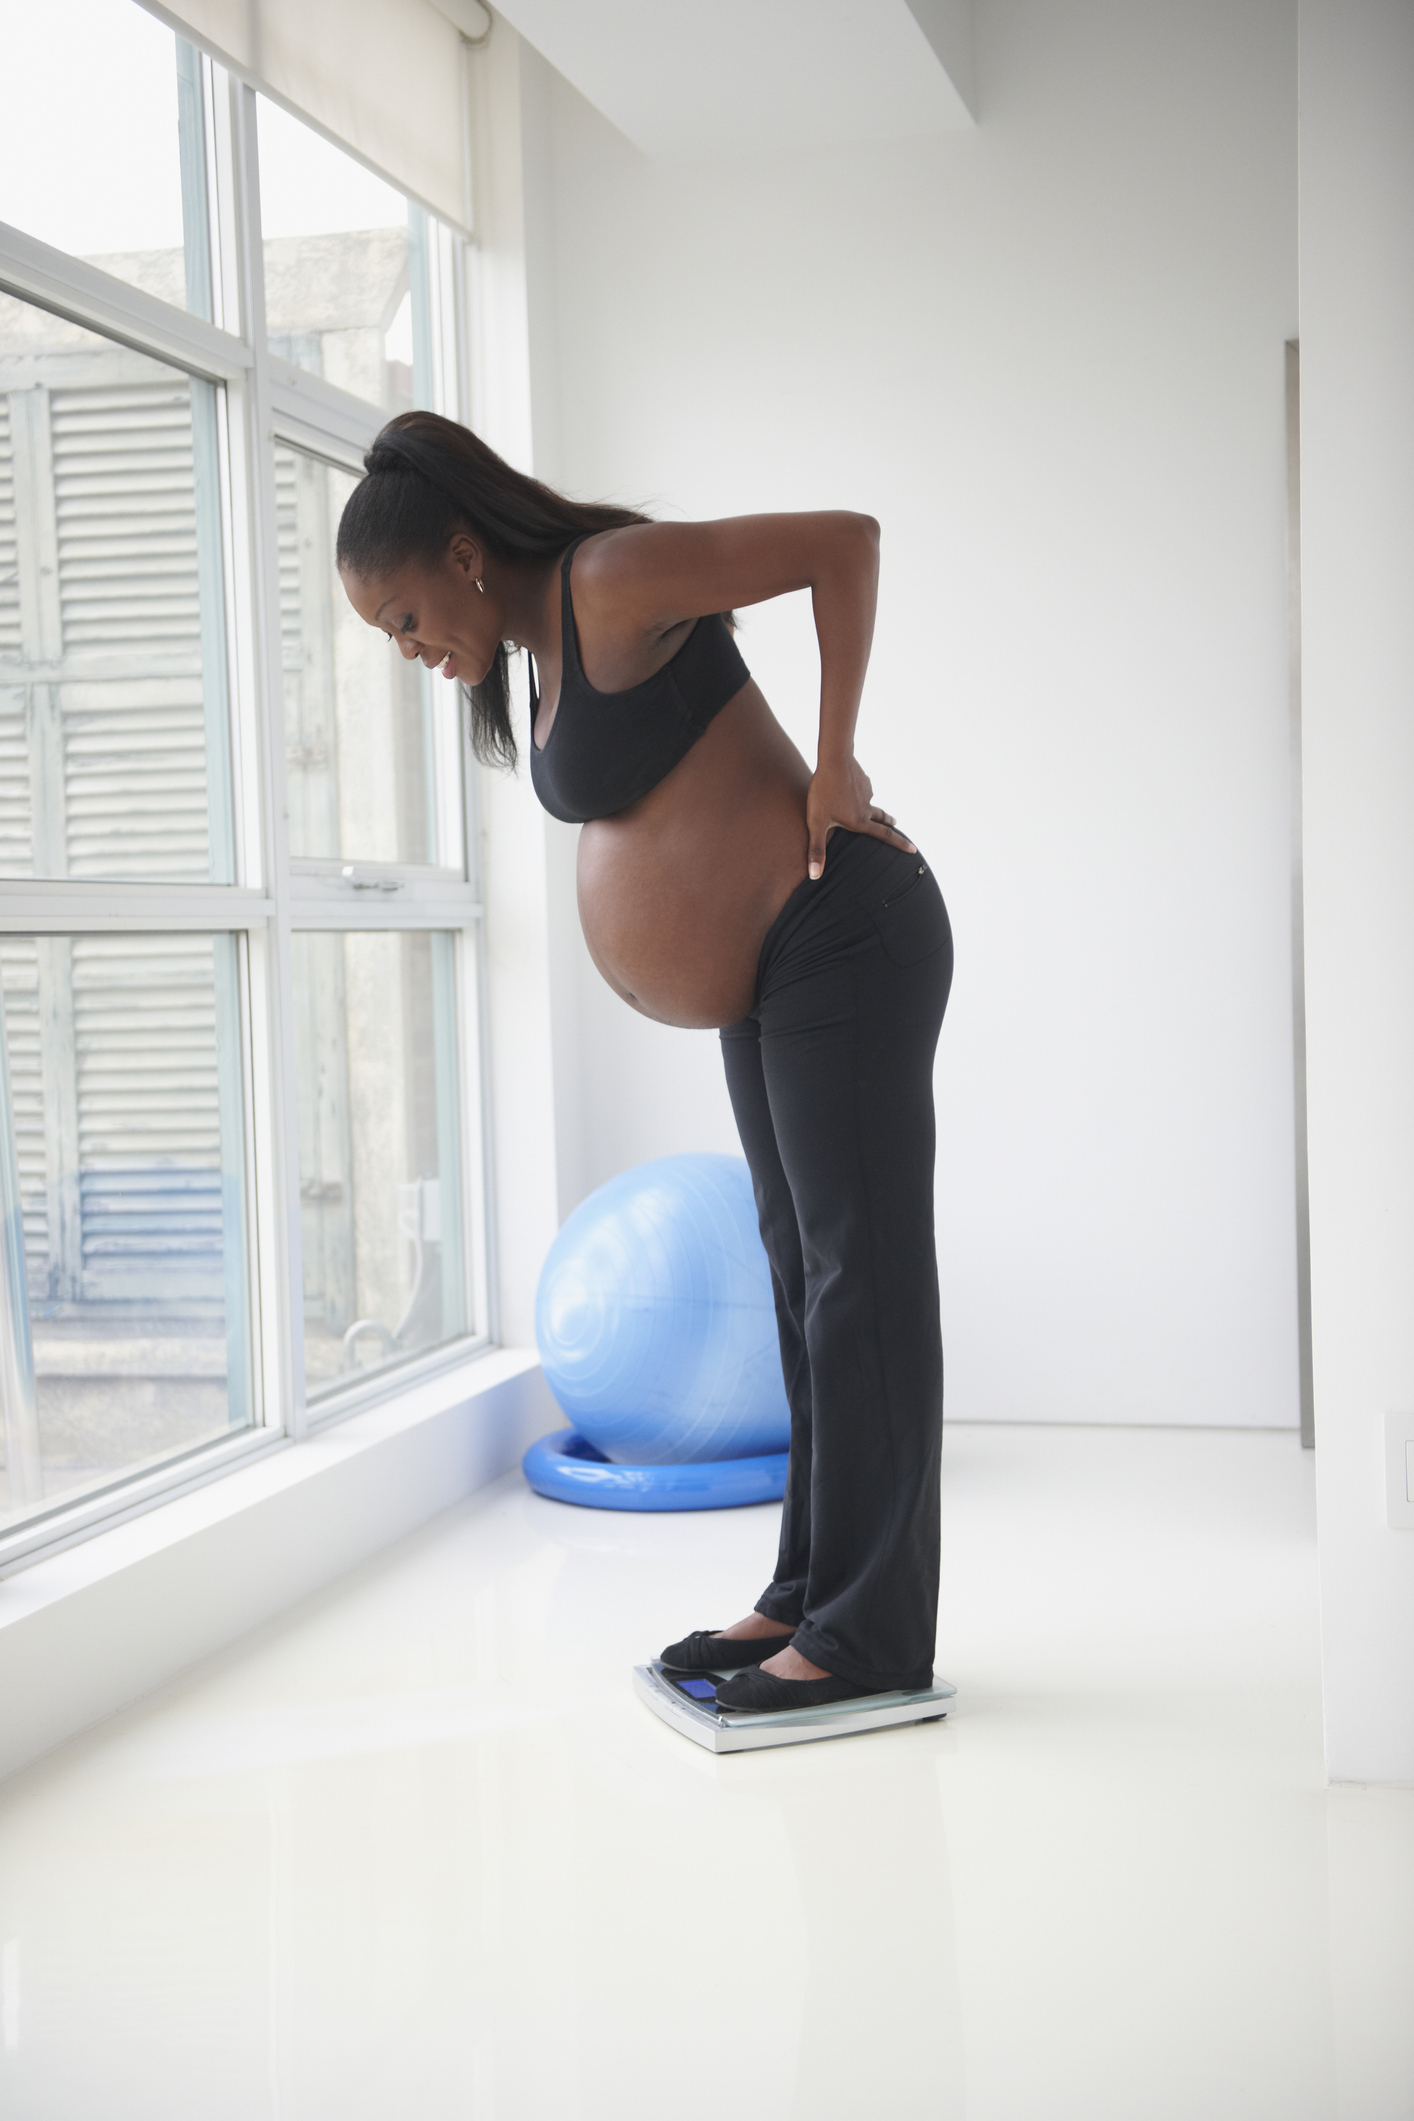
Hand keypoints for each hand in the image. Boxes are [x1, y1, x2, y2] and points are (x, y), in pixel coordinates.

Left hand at [805, 755, 916, 878]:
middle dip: (888, 823)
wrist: (833, 760)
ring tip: (852, 802)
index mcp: (860, 821)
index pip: (884, 836)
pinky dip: (856, 790)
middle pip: (881, 818)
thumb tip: (815, 876)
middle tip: (895, 823)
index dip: (899, 844)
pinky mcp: (862, 779)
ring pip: (867, 802)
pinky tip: (846, 786)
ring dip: (865, 805)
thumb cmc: (823, 793)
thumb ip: (816, 849)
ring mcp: (866, 792)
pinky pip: (860, 788)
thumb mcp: (816, 824)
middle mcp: (867, 808)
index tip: (912, 849)